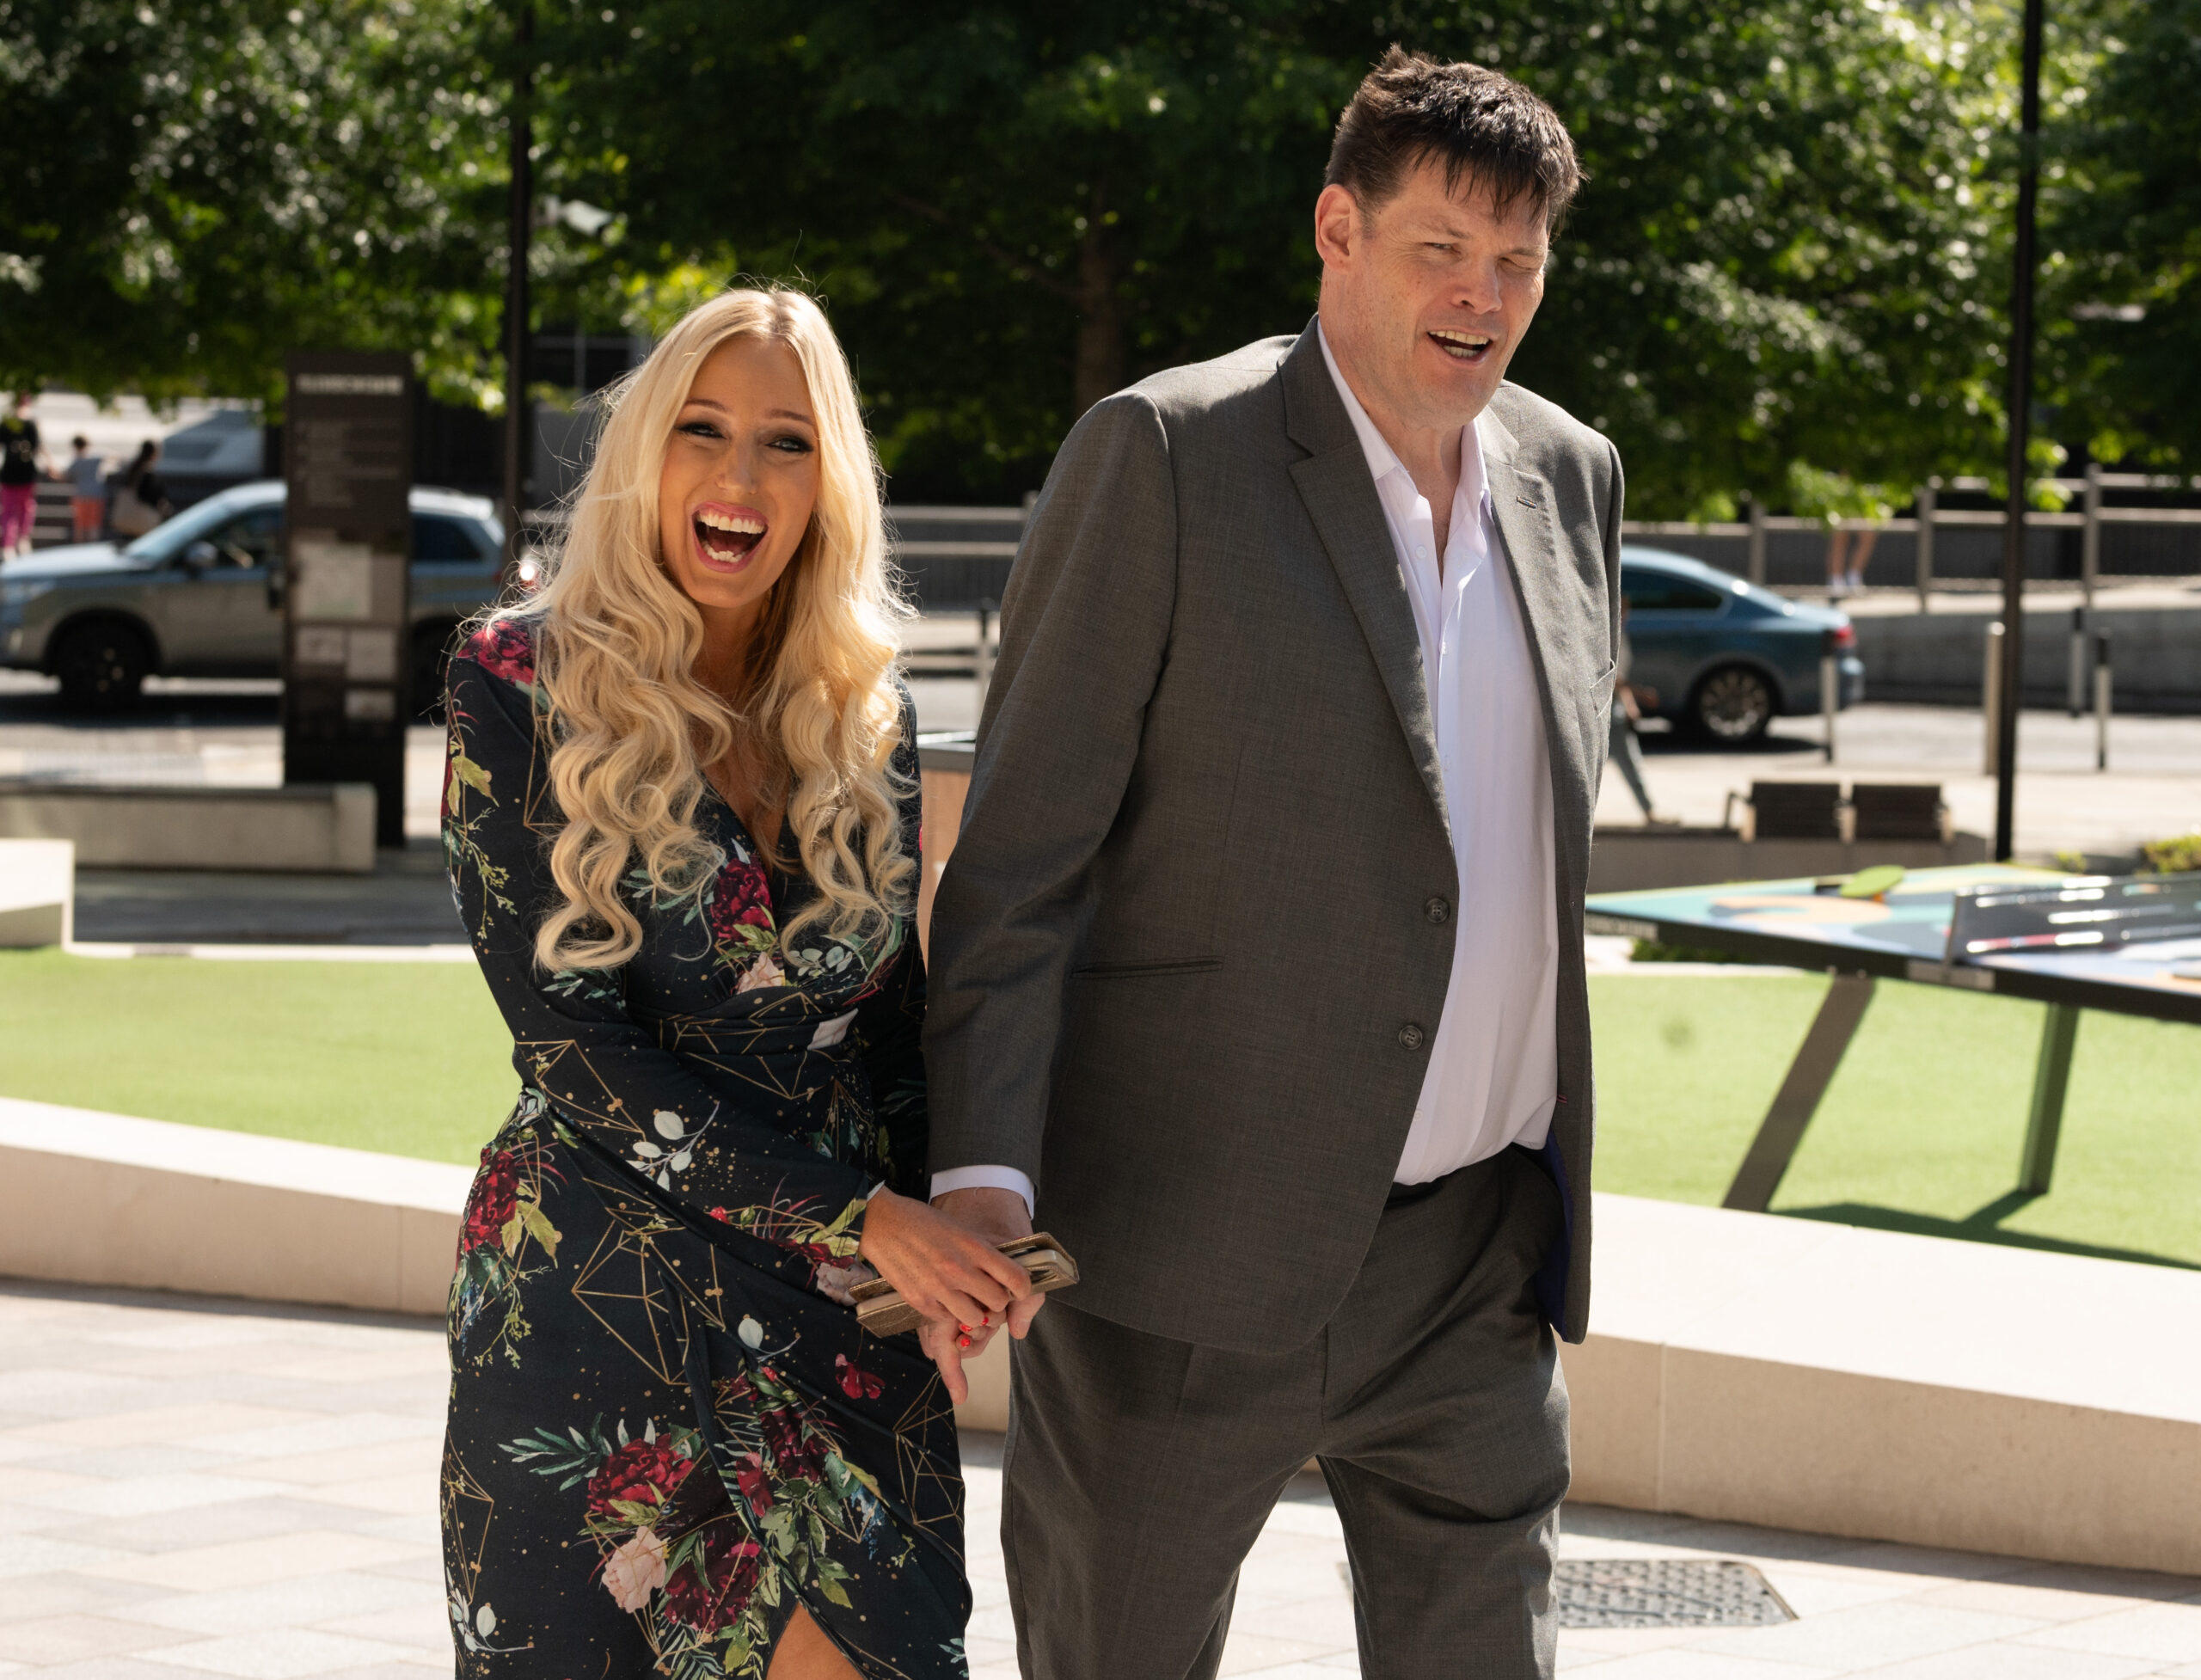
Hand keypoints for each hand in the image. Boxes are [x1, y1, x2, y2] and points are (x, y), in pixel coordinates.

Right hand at [920, 1187, 1046, 1401]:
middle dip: (998, 1302)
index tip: (1019, 1290)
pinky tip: (942, 1300)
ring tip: (966, 1302)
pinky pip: (946, 1319)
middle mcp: (959, 1270)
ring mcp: (939, 1288)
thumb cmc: (920, 1221)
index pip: (1016, 1278)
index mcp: (974, 1247)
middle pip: (998, 1303)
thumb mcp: (958, 1229)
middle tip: (989, 1297)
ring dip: (974, 1313)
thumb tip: (1001, 1273)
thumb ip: (980, 1252)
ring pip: (975, 1319)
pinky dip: (948, 1314)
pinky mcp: (920, 1302)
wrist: (880, 1223)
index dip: (1023, 1288)